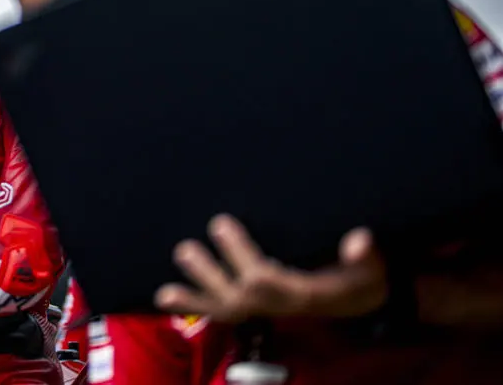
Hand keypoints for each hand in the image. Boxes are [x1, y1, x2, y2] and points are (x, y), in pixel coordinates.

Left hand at [154, 214, 387, 323]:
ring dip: (195, 298)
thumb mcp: (373, 266)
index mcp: (308, 292)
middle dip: (211, 275)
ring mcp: (265, 309)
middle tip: (184, 248)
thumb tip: (359, 242)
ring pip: (227, 310)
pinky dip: (193, 305)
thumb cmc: (362, 273)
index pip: (268, 281)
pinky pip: (221, 312)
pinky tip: (163, 297)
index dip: (241, 255)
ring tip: (164, 290)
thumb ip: (367, 256)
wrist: (360, 297)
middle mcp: (282, 305)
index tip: (220, 224)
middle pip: (241, 298)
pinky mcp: (254, 307)